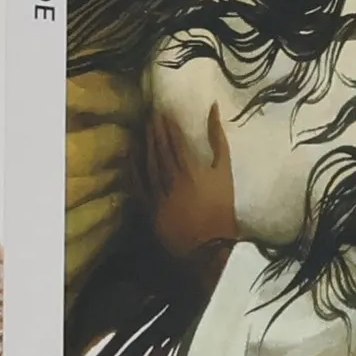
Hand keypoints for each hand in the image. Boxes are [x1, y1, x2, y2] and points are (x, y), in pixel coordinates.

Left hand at [145, 104, 237, 262]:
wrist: (209, 245)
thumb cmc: (221, 208)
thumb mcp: (225, 171)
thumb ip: (218, 140)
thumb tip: (212, 109)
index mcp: (189, 167)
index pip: (174, 139)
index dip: (167, 124)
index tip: (163, 111)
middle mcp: (170, 177)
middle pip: (159, 148)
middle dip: (154, 130)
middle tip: (149, 115)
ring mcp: (158, 193)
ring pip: (147, 163)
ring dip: (144, 145)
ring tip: (142, 130)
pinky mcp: (150, 208)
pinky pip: (138, 185)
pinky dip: (133, 170)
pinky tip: (130, 157)